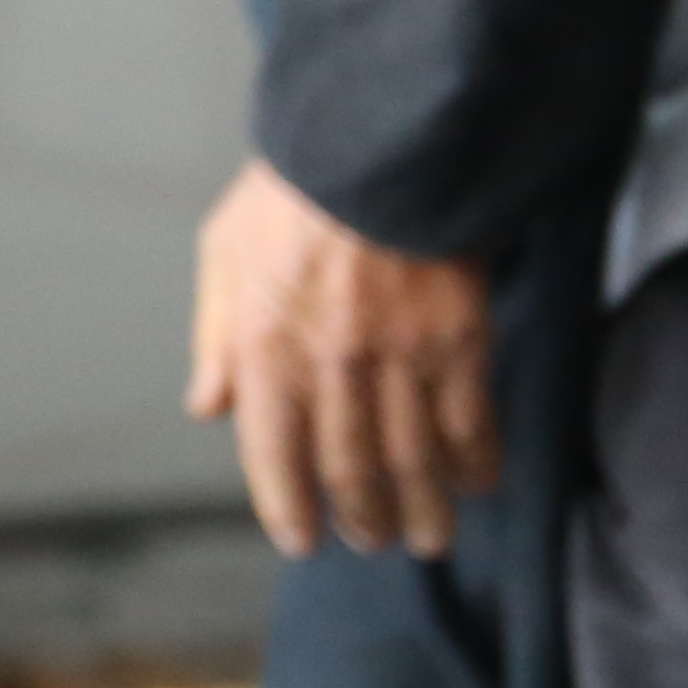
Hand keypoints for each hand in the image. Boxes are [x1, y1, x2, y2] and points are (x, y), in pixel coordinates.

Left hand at [189, 160, 494, 558]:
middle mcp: (331, 366)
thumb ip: (216, 339)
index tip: (302, 541)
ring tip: (429, 538)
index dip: (288, 508)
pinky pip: (471, 420)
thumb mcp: (223, 256)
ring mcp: (401, 357)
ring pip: (414, 460)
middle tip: (373, 543)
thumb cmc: (288, 197)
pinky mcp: (461, 339)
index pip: (274, 456)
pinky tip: (479, 484)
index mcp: (265, 349)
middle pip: (350, 470)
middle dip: (362, 518)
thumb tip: (208, 409)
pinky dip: (476, 461)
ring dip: (423, 508)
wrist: (374, 144)